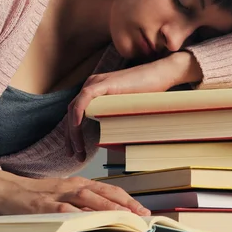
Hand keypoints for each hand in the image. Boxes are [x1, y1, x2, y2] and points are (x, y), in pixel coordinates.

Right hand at [0, 168, 150, 215]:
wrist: (6, 189)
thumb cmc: (37, 194)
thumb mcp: (63, 193)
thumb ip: (82, 202)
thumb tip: (105, 215)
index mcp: (78, 183)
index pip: (108, 190)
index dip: (127, 200)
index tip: (142, 210)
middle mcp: (71, 186)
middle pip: (103, 193)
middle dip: (125, 204)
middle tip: (141, 215)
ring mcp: (58, 195)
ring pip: (87, 199)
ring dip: (107, 208)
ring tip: (124, 217)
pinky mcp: (43, 206)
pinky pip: (65, 210)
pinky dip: (79, 214)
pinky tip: (91, 221)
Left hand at [66, 51, 201, 160]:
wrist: (160, 75)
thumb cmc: (148, 93)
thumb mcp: (124, 110)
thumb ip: (113, 121)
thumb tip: (106, 142)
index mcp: (95, 92)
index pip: (76, 114)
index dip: (73, 135)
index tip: (76, 152)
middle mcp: (91, 86)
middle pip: (71, 113)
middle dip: (70, 138)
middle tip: (74, 155)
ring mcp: (96, 83)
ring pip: (74, 108)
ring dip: (73, 131)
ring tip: (78, 150)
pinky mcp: (103, 83)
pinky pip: (83, 99)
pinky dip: (77, 114)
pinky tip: (77, 128)